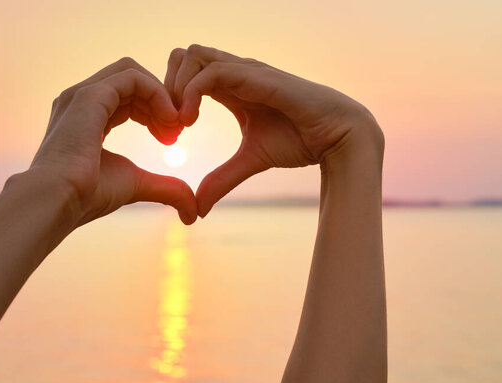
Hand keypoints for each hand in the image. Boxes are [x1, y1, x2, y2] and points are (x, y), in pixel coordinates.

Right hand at [30, 57, 197, 225]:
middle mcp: (83, 99)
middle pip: (134, 80)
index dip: (157, 111)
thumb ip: (166, 189)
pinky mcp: (89, 95)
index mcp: (90, 116)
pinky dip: (157, 93)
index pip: (130, 95)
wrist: (60, 202)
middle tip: (177, 131)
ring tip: (174, 124)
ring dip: (161, 95)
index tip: (171, 138)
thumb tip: (192, 213)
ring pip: (133, 72)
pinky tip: (168, 119)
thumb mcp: (138, 185)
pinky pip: (133, 77)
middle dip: (162, 102)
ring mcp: (83, 94)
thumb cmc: (90, 196)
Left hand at [165, 45, 383, 216]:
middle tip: (169, 124)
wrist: (337, 137)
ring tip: (180, 122)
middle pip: (182, 56)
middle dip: (165, 86)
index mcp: (232, 87)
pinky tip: (191, 121)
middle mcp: (236, 72)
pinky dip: (192, 93)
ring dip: (176, 87)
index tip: (170, 133)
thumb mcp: (250, 161)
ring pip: (192, 55)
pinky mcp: (257, 76)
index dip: (169, 98)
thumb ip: (222, 179)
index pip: (186, 73)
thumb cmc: (299, 141)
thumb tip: (197, 208)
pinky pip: (212, 72)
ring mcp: (246, 71)